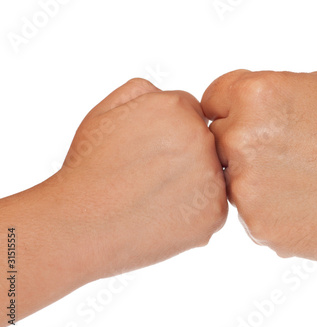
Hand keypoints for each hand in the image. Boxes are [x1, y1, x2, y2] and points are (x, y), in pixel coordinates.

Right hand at [58, 78, 227, 277]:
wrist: (82, 226)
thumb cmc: (90, 169)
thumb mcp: (105, 112)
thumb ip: (143, 91)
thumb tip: (170, 95)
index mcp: (178, 109)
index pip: (189, 111)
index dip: (167, 130)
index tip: (148, 149)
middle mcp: (202, 139)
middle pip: (204, 141)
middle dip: (182, 153)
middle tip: (149, 175)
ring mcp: (212, 178)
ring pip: (210, 174)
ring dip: (191, 182)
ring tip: (154, 196)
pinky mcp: (215, 213)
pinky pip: (211, 206)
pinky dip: (193, 212)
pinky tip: (163, 215)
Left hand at [201, 70, 316, 261]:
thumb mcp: (316, 88)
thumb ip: (266, 94)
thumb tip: (236, 109)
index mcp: (254, 96)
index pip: (212, 99)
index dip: (230, 108)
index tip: (246, 119)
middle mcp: (240, 140)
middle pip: (218, 141)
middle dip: (242, 145)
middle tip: (284, 154)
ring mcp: (245, 188)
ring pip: (232, 181)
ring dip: (256, 180)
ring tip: (303, 182)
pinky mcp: (257, 226)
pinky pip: (251, 213)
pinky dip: (271, 210)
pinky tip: (307, 205)